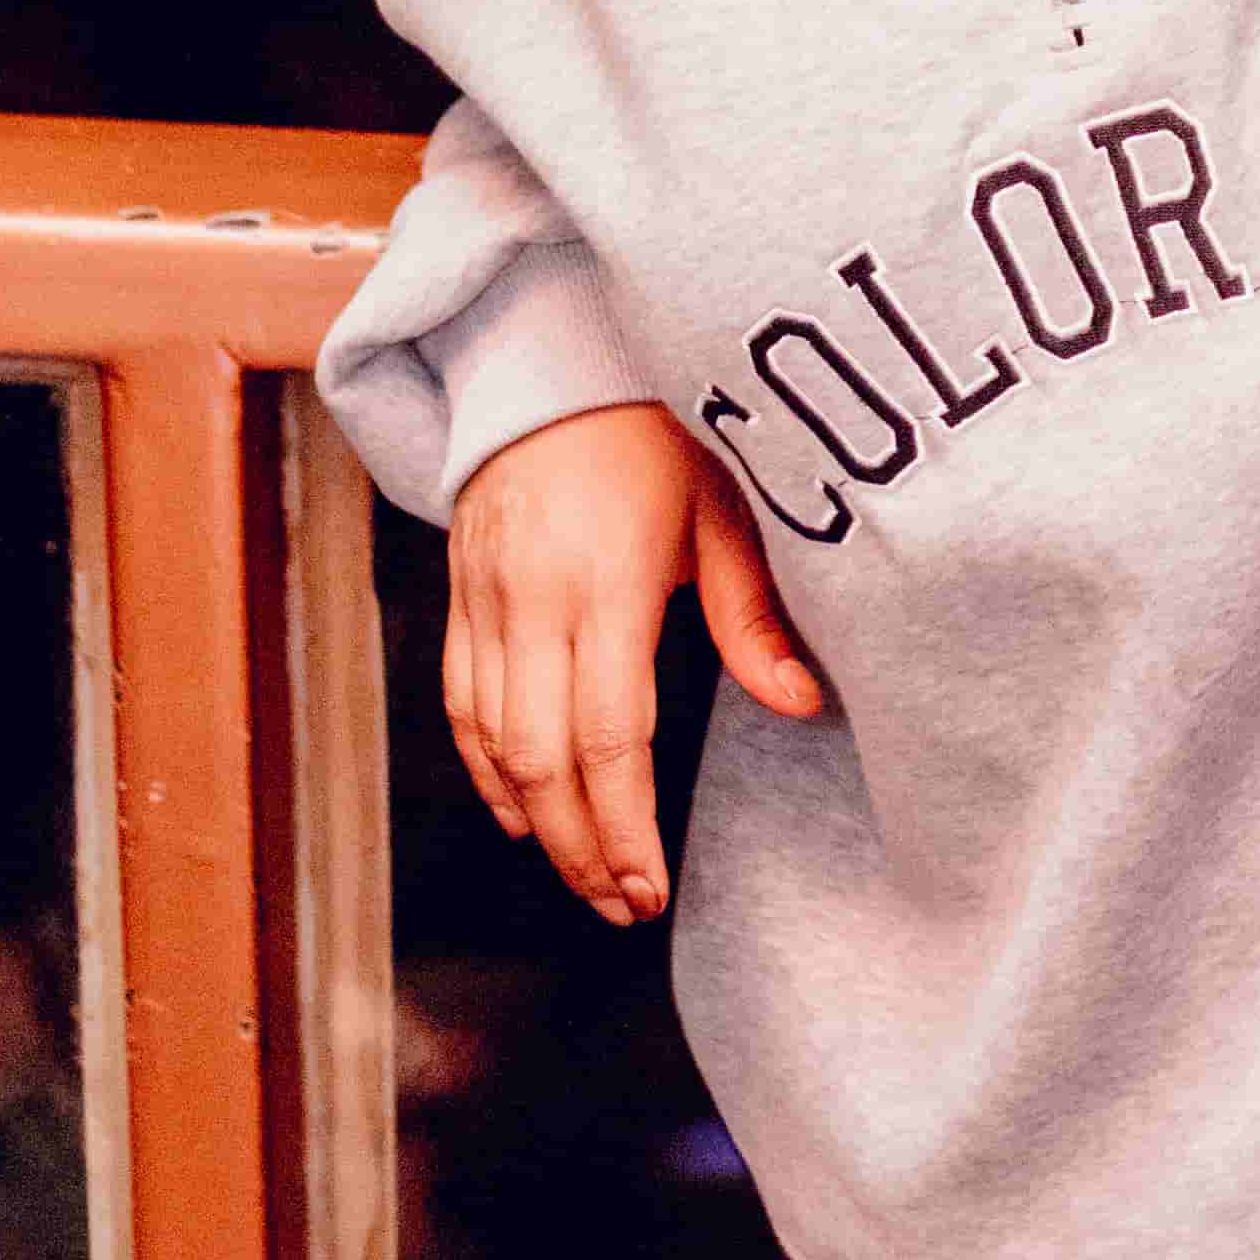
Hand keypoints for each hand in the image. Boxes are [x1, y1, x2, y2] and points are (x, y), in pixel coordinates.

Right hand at [446, 397, 824, 923]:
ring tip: (584, 875)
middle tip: (622, 905)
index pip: (609, 736)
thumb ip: (754, 611)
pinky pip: (458, 699)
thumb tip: (802, 702)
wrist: (554, 353)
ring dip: (534, 823)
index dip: (625, 826)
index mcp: (606, 578)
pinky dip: (483, 768)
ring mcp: (486, 595)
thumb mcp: (725, 502)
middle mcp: (534, 596)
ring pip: (492, 741)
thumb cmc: (656, 425)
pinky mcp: (460, 590)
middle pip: (542, 759)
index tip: (651, 886)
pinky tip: (517, 811)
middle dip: (580, 849)